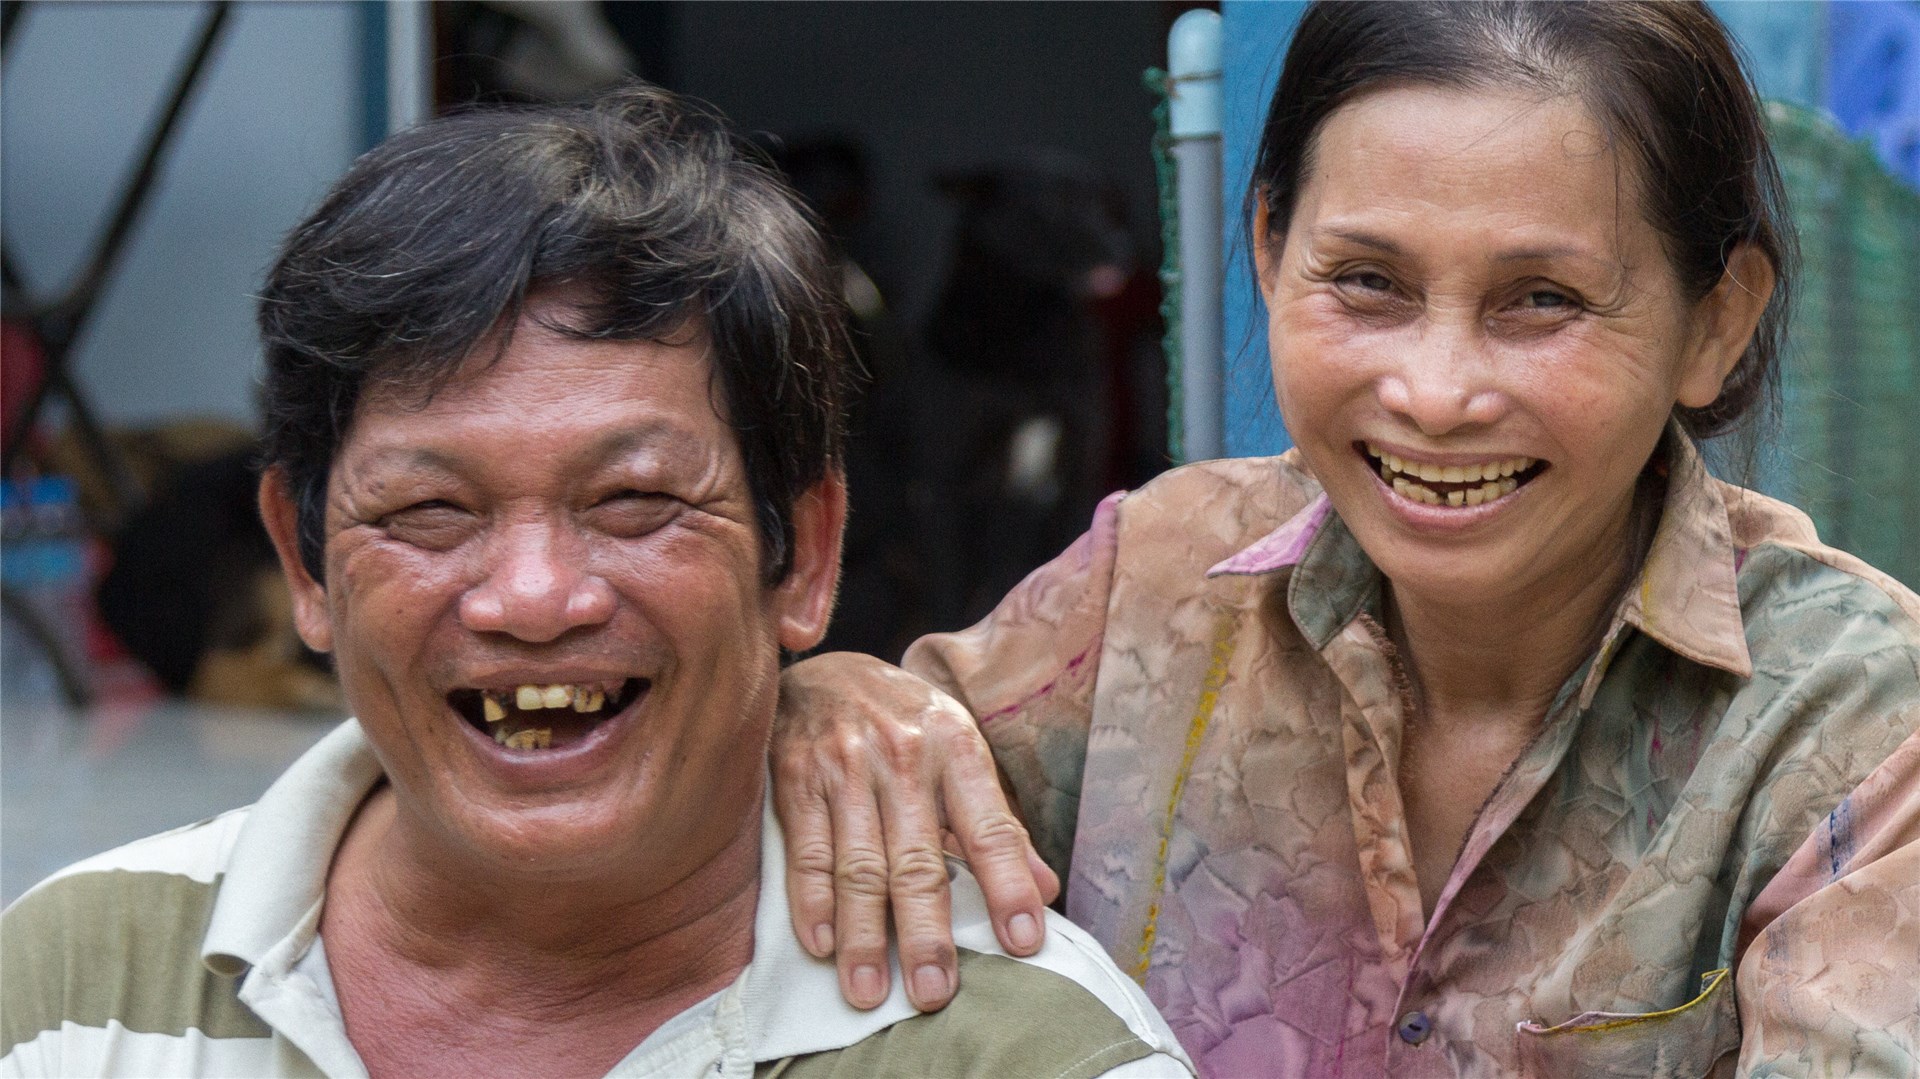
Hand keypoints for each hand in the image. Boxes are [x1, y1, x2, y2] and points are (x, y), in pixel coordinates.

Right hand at [773, 651, 1060, 1011]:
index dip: (1008, 886)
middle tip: (934, 993)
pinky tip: (820, 945)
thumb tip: (1046, 889)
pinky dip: (811, 901)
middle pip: (917, 860)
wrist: (827, 666)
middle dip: (925, 931)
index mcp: (956, 749)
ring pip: (858, 866)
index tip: (1023, 943)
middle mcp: (904, 756)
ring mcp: (845, 766)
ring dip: (863, 935)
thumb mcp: (960, 753)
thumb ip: (998, 823)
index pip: (991, 828)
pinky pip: (807, 850)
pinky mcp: (795, 777)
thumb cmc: (906, 723)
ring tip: (869, 991)